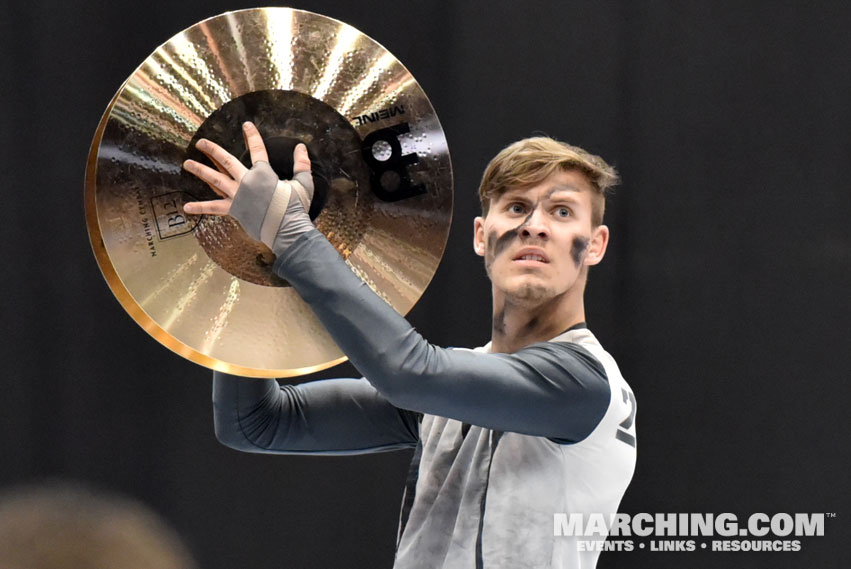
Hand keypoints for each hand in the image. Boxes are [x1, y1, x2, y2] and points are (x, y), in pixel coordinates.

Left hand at [182, 121, 310, 215]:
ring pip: (215, 179)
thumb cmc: (296, 207)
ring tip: (187, 163)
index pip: (257, 149)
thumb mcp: (304, 184)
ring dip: (200, 170)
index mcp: (264, 173)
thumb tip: (302, 147)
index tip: (246, 125)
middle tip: (201, 142)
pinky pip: (214, 207)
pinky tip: (186, 207)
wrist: (286, 229)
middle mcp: (247, 181)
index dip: (252, 136)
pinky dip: (200, 207)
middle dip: (213, 150)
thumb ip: (302, 164)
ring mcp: (238, 195)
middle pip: (226, 161)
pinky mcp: (234, 210)